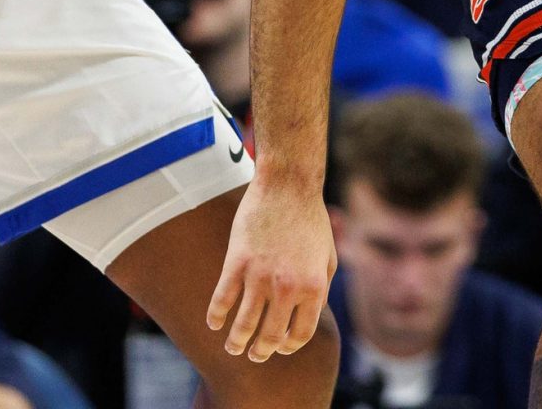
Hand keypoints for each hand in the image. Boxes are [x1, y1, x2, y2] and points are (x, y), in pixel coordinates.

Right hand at [206, 179, 335, 361]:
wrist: (289, 186)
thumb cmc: (310, 220)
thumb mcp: (328, 256)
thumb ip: (319, 288)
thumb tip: (309, 315)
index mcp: (313, 288)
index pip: (300, 334)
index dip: (288, 346)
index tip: (280, 348)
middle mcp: (287, 288)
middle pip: (271, 336)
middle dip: (261, 352)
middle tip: (255, 355)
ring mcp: (260, 276)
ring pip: (243, 325)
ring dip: (237, 343)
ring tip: (234, 348)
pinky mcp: (237, 263)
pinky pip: (221, 300)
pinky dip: (216, 317)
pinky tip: (214, 323)